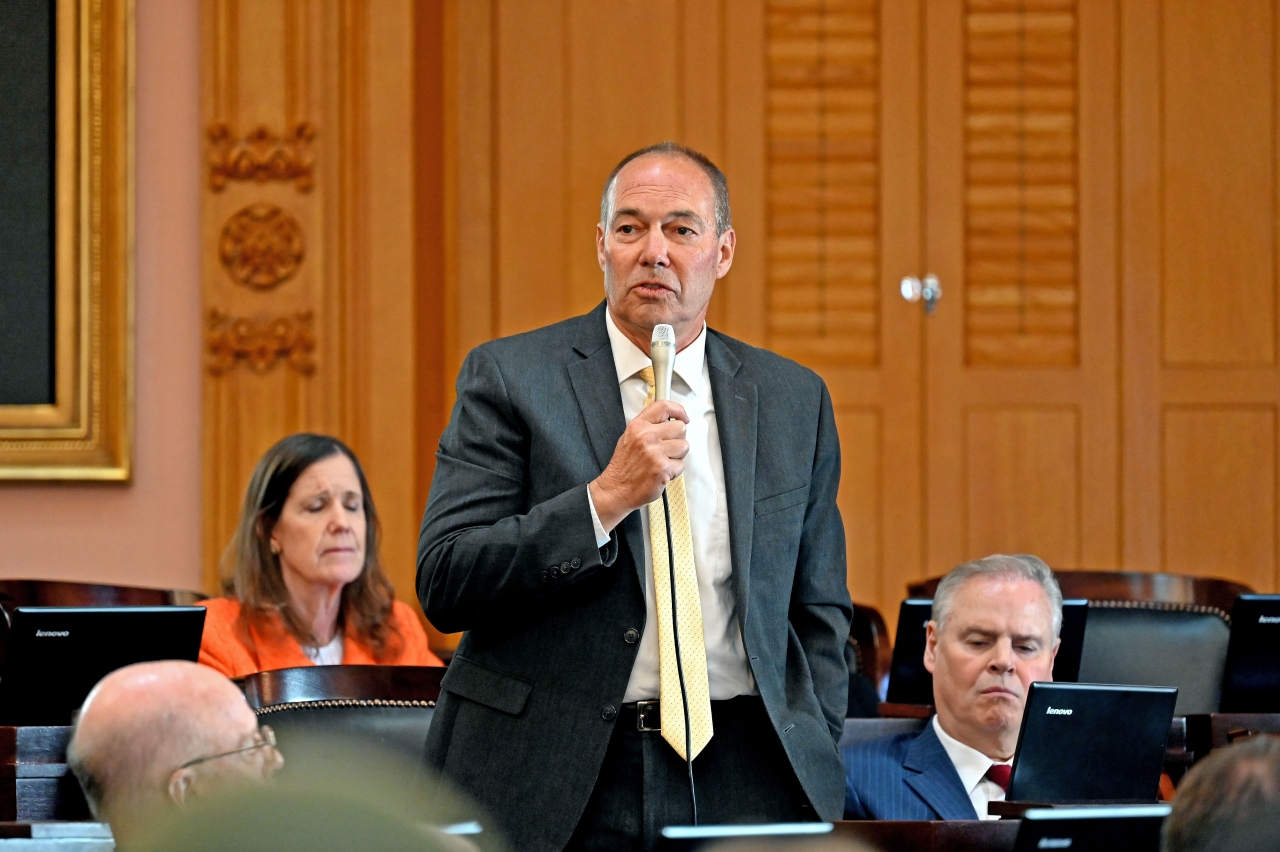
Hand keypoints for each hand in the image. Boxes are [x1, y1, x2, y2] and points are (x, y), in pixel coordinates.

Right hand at [589, 400, 689, 532]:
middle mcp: (646, 436)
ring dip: (677, 456)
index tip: (683, 417)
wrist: (616, 489)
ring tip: (663, 461)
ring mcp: (655, 452)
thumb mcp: (629, 437)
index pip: (664, 407)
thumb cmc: (624, 466)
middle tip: (666, 448)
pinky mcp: (662, 468)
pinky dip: (674, 471)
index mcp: (638, 426)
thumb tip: (667, 417)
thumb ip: (647, 425)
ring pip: (684, 446)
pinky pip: (681, 465)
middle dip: (677, 439)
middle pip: (680, 427)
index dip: (678, 410)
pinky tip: (661, 472)